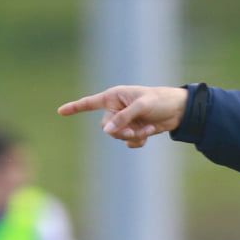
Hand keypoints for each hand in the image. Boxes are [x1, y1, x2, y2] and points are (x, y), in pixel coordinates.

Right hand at [57, 86, 188, 149]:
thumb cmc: (160, 100)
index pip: (90, 103)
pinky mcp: (134, 130)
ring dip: (132, 136)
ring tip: (146, 128)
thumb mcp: (142, 106)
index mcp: (114, 96)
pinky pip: (128, 142)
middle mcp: (117, 109)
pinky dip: (138, 141)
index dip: (75, 108)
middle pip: (106, 127)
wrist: (179, 110)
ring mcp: (125, 121)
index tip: (60, 111)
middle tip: (134, 130)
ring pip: (117, 136)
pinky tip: (148, 133)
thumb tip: (107, 131)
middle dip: (119, 131)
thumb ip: (124, 117)